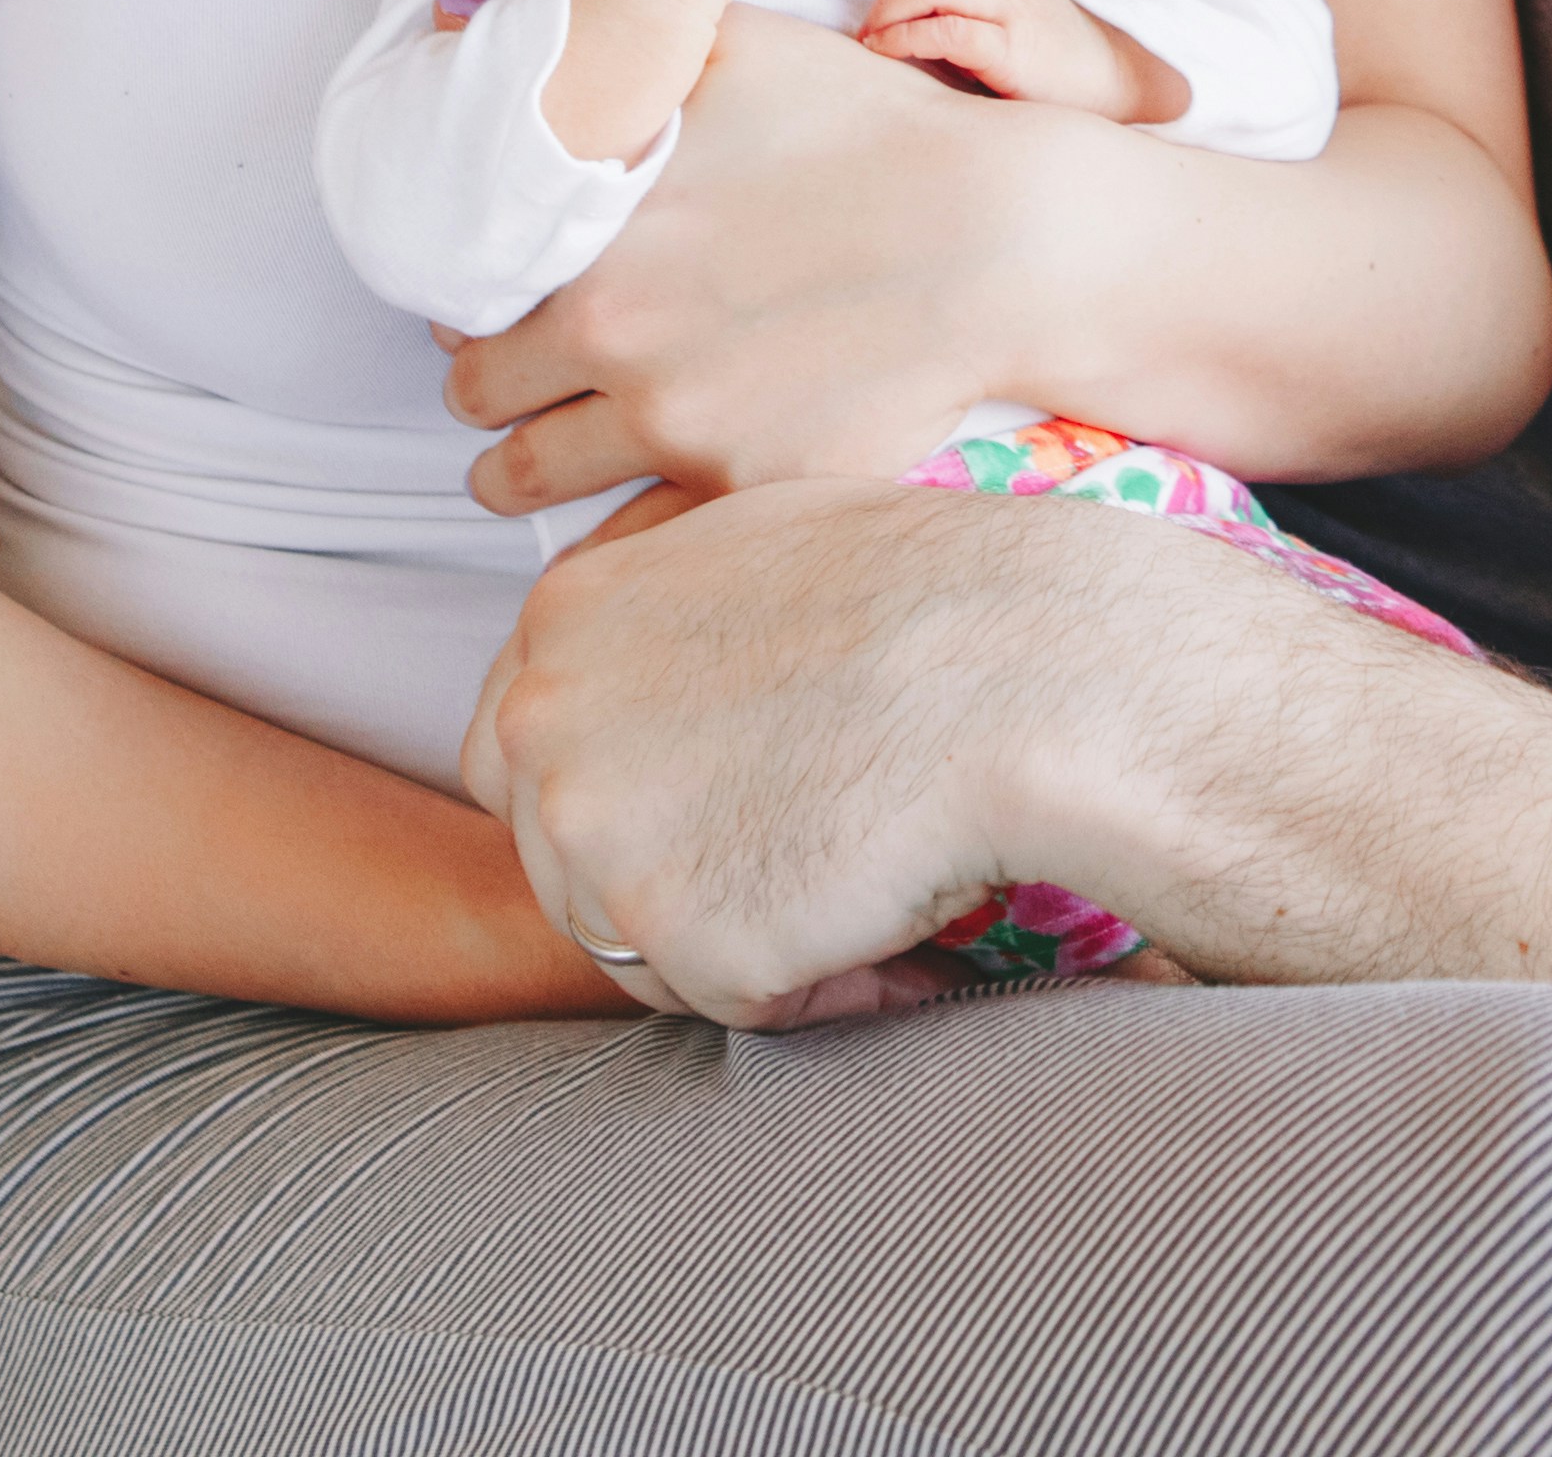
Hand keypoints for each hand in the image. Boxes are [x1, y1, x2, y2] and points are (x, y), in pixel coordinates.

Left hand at [449, 4, 1080, 508]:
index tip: (502, 297)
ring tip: (546, 447)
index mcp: (592, 234)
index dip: (474, 295)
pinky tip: (624, 503)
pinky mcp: (739, 486)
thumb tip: (469, 8)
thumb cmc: (870, 129)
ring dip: (526, 461)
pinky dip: (611, 531)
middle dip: (493, 382)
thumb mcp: (735, 49)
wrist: (997, 238)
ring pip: (526, 478)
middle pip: (478, 396)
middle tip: (529, 370)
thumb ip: (613, 36)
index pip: (461, 295)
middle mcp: (612, 337)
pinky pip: (625, 542)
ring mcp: (676, 424)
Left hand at [465, 473, 1281, 1025]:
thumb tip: (660, 669)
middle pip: (567, 866)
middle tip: (799, 852)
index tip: (712, 808)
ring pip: (642, 947)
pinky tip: (893, 923)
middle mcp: (544, 724)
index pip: (521, 758)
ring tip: (864, 878)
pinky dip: (815, 984)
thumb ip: (665, 615)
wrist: (1030, 669)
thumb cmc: (937, 592)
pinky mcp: (674, 934)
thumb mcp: (762, 548)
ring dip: (745, 936)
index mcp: (563, 619)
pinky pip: (736, 1002)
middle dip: (670, 882)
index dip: (623, 800)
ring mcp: (596, 834)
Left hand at [862, 0, 1182, 120]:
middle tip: (871, 25)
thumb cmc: (1056, 54)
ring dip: (890, 9)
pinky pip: (949, 31)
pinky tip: (888, 52)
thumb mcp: (1013, 8)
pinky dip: (907, 38)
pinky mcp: (1010, 51)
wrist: (1117, 80)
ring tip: (873, 38)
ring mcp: (1009, 11)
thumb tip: (905, 11)